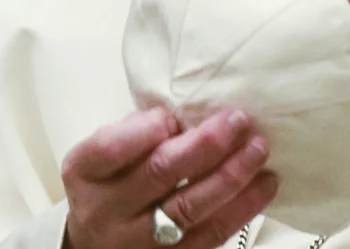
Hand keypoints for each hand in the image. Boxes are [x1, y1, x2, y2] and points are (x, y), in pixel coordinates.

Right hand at [61, 108, 276, 248]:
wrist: (96, 244)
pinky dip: (242, 208)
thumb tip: (189, 114)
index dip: (149, 127)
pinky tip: (264, 185)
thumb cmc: (111, 182)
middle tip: (239, 120)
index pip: (113, 147)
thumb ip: (138, 131)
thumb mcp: (106, 153)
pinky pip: (211, 235)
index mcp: (85, 172)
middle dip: (206, 144)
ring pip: (190, 208)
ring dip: (231, 175)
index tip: (176, 114)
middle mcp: (106, 210)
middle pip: (160, 173)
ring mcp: (136, 242)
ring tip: (258, 149)